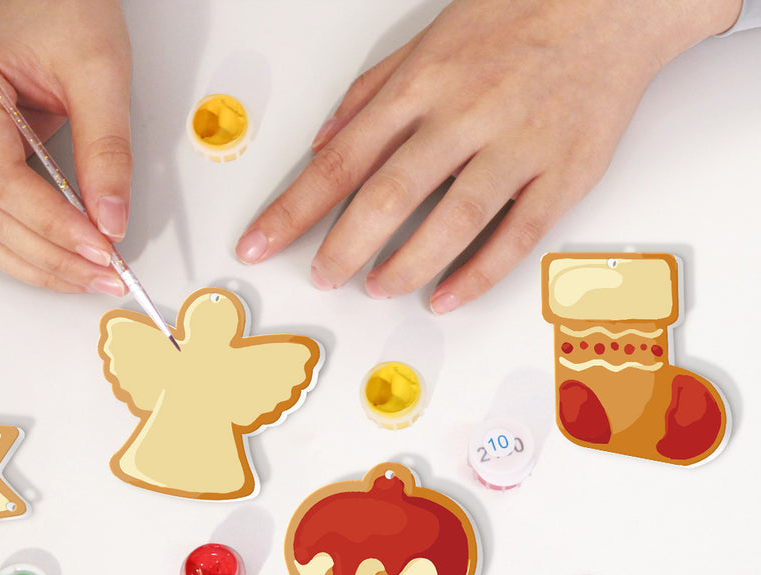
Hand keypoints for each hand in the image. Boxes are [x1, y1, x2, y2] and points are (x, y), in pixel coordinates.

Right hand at [0, 0, 131, 293]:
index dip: (52, 226)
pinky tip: (66, 262)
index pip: (1, 181)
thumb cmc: (66, 10)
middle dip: (53, 257)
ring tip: (92, 277)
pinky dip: (29, 251)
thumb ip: (107, 151)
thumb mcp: (100, 73)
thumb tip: (111, 222)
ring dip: (40, 265)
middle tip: (108, 275)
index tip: (102, 250)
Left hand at [236, 0, 740, 311]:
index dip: (293, 209)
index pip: (341, 160)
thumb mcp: (428, 39)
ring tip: (376, 288)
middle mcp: (465, 115)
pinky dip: (476, 274)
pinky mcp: (563, 173)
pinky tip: (444, 297)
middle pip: (388, 195)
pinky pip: (515, 236)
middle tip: (321, 277)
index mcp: (423, 85)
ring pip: (452, 221)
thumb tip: (322, 144)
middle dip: (343, 246)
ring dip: (406, 265)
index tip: (259, 244)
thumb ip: (371, 95)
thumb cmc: (517, 16)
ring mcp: (517, 146)